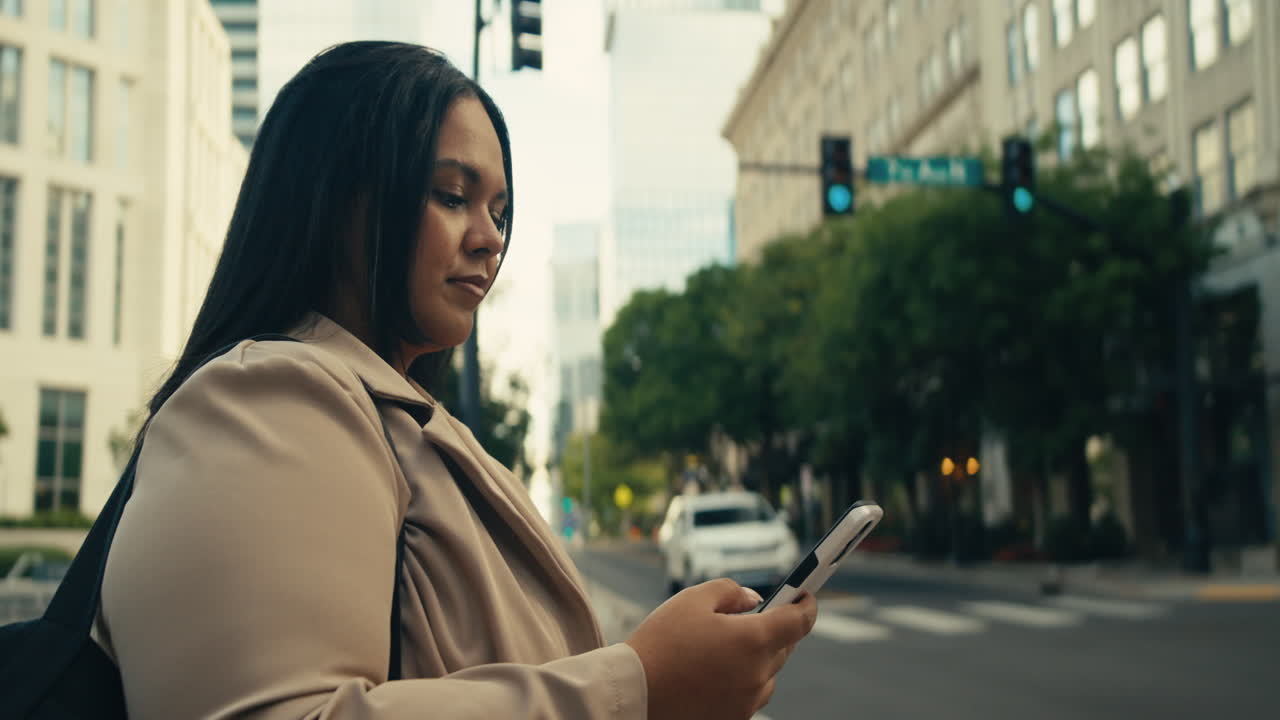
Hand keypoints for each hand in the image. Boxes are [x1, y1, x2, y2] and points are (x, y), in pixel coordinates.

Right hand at [625, 578, 817, 719]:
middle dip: (775, 629)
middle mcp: (757, 674)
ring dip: (759, 658)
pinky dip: (743, 680)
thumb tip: (754, 601)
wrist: (634, 692)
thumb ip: (731, 591)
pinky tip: (715, 672)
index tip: (805, 595)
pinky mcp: (734, 718)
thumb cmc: (661, 642)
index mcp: (753, 640)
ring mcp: (747, 701)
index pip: (800, 622)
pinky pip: (751, 695)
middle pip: (784, 647)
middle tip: (752, 617)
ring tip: (725, 647)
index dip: (807, 604)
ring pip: (768, 674)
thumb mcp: (693, 600)